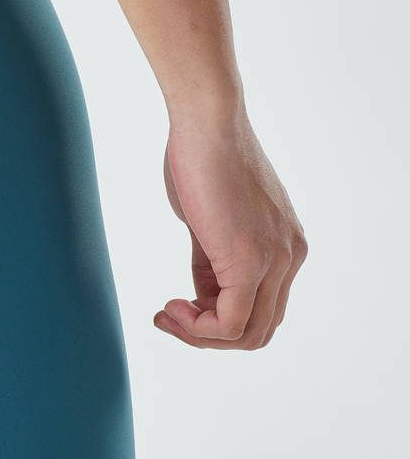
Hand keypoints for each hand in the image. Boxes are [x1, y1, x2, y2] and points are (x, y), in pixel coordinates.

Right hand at [156, 110, 306, 349]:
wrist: (206, 122)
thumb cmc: (200, 157)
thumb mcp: (209, 220)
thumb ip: (213, 259)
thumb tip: (203, 294)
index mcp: (286, 246)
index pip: (262, 309)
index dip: (218, 320)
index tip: (178, 304)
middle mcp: (291, 256)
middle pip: (260, 329)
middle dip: (209, 335)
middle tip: (169, 317)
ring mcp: (275, 260)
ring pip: (248, 334)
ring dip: (201, 335)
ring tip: (167, 314)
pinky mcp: (250, 261)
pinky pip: (231, 322)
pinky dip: (198, 328)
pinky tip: (172, 307)